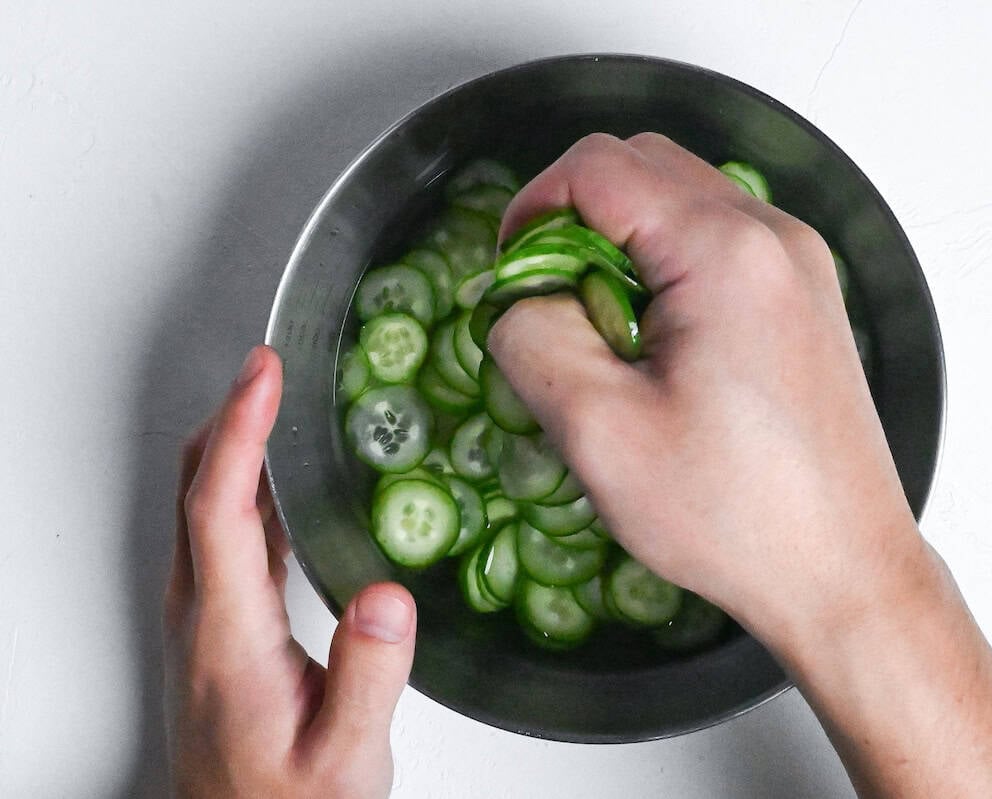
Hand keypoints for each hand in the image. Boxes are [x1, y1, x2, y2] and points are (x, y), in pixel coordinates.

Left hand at [165, 345, 416, 797]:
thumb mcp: (346, 758)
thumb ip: (368, 678)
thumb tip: (387, 595)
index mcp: (228, 635)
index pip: (219, 509)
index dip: (240, 432)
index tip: (264, 372)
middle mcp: (203, 615)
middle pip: (195, 490)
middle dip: (229, 416)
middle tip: (272, 364)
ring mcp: (206, 618)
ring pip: (202, 506)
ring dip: (234, 444)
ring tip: (279, 401)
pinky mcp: (221, 625)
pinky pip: (224, 531)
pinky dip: (246, 483)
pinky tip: (285, 478)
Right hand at [488, 134, 991, 796]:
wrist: (842, 570)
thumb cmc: (733, 514)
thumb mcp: (599, 432)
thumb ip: (532, 337)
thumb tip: (517, 295)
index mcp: (724, 252)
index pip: (597, 166)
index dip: (532, 208)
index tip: (513, 278)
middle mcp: (773, 236)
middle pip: (643, 166)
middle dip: (575, 219)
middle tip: (550, 302)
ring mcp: (799, 264)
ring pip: (681, 199)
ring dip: (622, 245)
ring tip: (605, 335)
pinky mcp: (805, 297)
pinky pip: (718, 242)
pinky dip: (667, 268)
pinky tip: (657, 347)